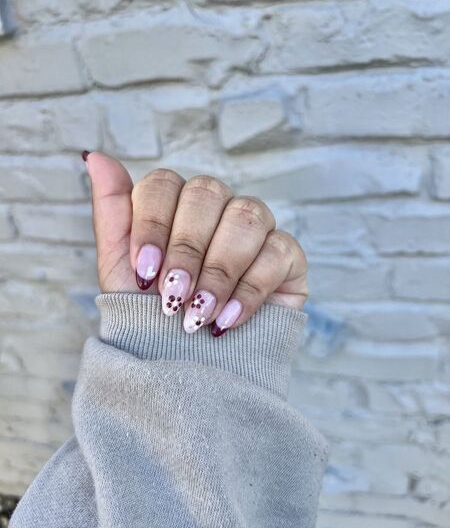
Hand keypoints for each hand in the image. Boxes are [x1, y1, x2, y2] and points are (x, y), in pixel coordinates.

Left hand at [84, 152, 307, 334]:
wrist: (186, 370)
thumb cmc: (152, 316)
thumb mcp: (121, 269)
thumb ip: (112, 211)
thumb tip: (96, 157)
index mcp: (176, 206)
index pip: (165, 183)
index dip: (153, 225)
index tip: (144, 273)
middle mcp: (218, 210)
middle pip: (208, 192)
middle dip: (186, 249)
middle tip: (172, 297)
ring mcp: (256, 231)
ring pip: (247, 215)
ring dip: (218, 269)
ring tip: (198, 314)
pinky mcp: (288, 258)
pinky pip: (279, 250)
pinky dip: (250, 287)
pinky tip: (227, 319)